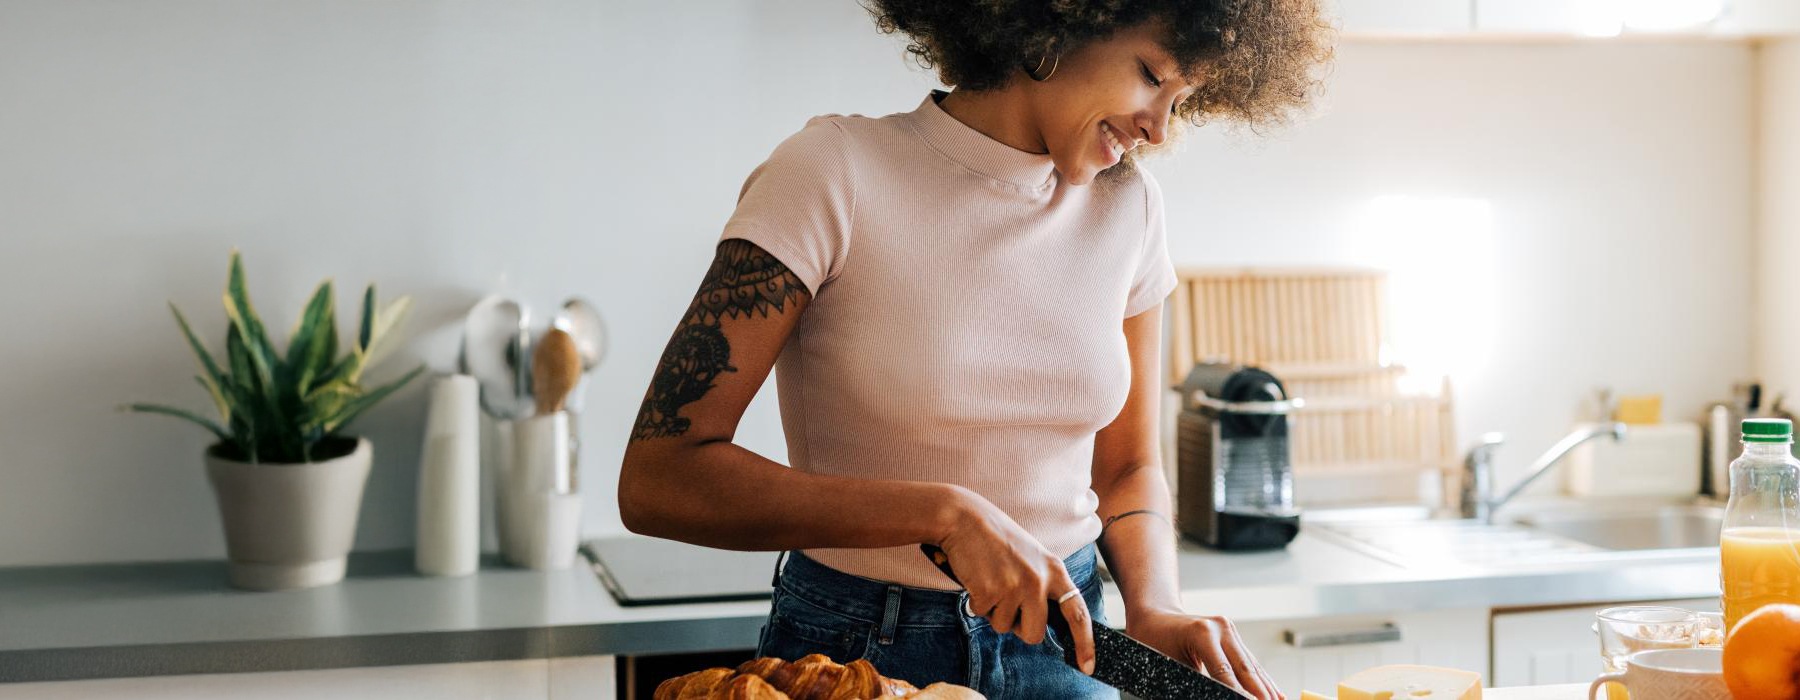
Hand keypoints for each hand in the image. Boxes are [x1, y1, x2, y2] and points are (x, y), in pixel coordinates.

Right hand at [935, 489, 1095, 673]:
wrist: (963, 518)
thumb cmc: (996, 539)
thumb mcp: (1032, 557)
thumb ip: (1042, 585)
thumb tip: (1041, 622)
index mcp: (1055, 570)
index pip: (1078, 614)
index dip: (1085, 643)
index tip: (1088, 665)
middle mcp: (1039, 580)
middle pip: (1034, 634)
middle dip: (1019, 627)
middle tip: (1006, 602)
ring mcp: (1015, 586)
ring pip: (1005, 627)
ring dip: (994, 611)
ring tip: (990, 580)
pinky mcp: (990, 591)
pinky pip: (982, 615)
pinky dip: (976, 602)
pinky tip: (977, 578)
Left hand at [1127, 608, 1283, 699]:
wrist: (1154, 615)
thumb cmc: (1152, 642)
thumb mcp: (1167, 666)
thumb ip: (1193, 682)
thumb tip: (1217, 694)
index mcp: (1202, 633)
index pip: (1226, 674)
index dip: (1241, 696)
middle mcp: (1220, 627)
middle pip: (1246, 670)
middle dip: (1260, 695)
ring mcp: (1229, 628)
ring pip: (1253, 666)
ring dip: (1266, 689)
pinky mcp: (1232, 633)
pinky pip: (1250, 661)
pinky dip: (1262, 679)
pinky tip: (1274, 694)